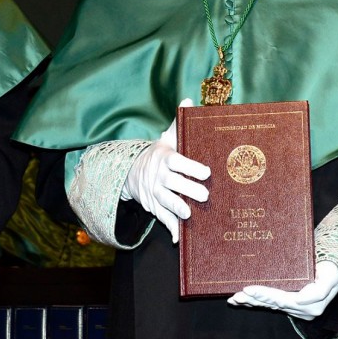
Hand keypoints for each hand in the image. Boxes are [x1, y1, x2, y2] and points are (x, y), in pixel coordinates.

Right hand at [121, 99, 209, 242]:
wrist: (131, 173)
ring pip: (166, 202)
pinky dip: (170, 229)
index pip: (178, 162)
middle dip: (188, 190)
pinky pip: (162, 219)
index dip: (191, 167)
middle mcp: (160, 177)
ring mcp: (156, 193)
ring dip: (177, 209)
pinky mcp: (154, 207)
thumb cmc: (159, 154)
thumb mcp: (167, 139)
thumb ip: (178, 122)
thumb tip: (188, 100)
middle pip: (174, 184)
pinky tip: (178, 238)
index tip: (206, 172)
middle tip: (204, 195)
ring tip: (189, 214)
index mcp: (166, 158)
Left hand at [227, 261, 337, 319]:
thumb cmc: (331, 271)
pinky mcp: (288, 306)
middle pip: (273, 303)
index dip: (265, 294)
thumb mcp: (331, 276)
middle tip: (237, 294)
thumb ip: (321, 288)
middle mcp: (301, 310)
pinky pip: (269, 305)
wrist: (333, 275)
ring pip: (269, 306)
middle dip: (254, 298)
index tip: (249, 288)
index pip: (283, 299)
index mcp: (311, 303)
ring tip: (234, 299)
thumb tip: (302, 298)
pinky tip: (238, 301)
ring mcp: (294, 309)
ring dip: (250, 302)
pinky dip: (254, 302)